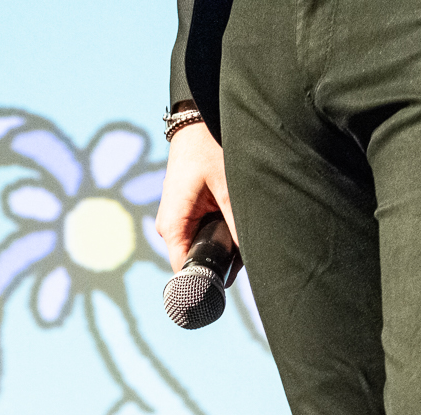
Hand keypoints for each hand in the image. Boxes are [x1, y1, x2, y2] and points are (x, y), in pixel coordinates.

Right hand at [155, 121, 236, 272]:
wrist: (197, 119)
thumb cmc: (208, 147)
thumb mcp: (228, 188)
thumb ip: (237, 226)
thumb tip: (249, 258)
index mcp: (173, 226)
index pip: (184, 270)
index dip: (204, 282)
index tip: (226, 289)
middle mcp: (171, 227)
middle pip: (197, 259)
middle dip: (221, 262)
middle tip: (248, 257)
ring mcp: (179, 219)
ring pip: (203, 246)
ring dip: (224, 246)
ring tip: (244, 238)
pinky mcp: (188, 212)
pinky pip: (204, 232)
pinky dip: (222, 232)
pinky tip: (237, 226)